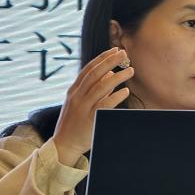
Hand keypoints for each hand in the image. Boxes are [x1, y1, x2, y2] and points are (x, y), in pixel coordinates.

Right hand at [52, 47, 133, 165]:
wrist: (63, 145)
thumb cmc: (74, 123)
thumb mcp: (81, 103)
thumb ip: (96, 88)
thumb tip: (110, 73)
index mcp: (73, 91)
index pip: (88, 70)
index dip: (102, 59)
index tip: (114, 50)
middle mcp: (76, 97)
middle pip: (94, 74)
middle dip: (110, 62)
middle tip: (124, 54)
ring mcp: (82, 108)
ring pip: (100, 88)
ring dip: (117, 77)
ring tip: (131, 70)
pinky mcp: (89, 120)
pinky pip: (104, 105)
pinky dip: (115, 96)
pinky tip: (125, 91)